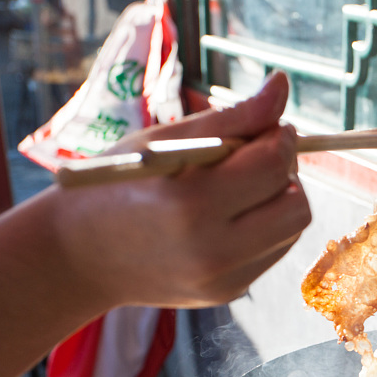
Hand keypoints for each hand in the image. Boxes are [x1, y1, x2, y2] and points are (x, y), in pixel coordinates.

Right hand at [47, 72, 311, 307]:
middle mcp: (212, 249)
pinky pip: (275, 250)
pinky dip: (266, 225)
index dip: (282, 138)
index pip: (273, 165)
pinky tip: (231, 214)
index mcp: (189, 203)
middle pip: (296, 205)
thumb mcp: (164, 142)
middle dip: (287, 173)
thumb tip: (281, 86)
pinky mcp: (229, 291)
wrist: (79, 256)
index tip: (272, 128)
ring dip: (280, 200)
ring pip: (293, 230)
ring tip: (241, 185)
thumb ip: (231, 117)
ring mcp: (223, 277)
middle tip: (258, 157)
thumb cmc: (117, 186)